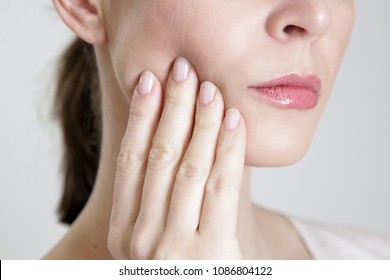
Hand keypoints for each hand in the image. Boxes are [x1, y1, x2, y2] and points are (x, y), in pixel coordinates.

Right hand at [107, 57, 245, 258]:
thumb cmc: (177, 267)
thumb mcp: (152, 237)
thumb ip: (152, 197)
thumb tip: (167, 136)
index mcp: (124, 230)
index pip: (131, 160)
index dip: (141, 117)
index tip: (149, 81)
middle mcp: (143, 237)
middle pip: (159, 157)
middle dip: (172, 108)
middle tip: (183, 70)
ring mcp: (176, 247)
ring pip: (189, 168)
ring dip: (201, 123)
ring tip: (210, 88)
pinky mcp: (213, 254)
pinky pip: (221, 189)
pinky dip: (228, 150)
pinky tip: (233, 121)